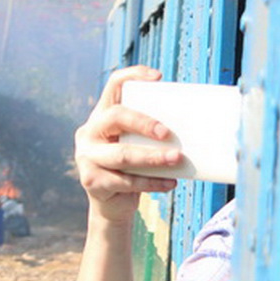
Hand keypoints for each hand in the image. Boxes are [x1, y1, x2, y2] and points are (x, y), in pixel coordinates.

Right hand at [74, 66, 182, 223]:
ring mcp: (86, 156)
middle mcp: (89, 132)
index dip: (133, 76)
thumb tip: (193, 128)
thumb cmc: (130, 169)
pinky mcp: (91, 180)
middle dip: (144, 122)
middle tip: (167, 133)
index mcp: (101, 116)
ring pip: (122, 154)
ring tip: (177, 158)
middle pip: (115, 117)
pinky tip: (170, 183)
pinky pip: (126, 181)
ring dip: (152, 157)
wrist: (111, 204)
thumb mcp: (135, 145)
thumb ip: (150, 135)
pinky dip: (151, 182)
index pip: (113, 86)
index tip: (157, 77)